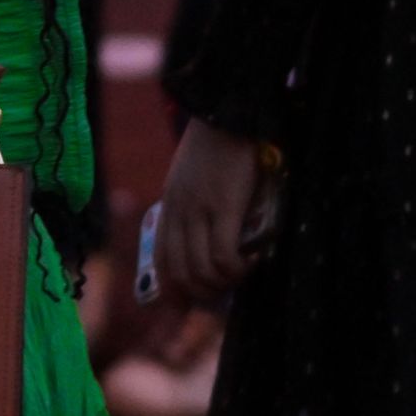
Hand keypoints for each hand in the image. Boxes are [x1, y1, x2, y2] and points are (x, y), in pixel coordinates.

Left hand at [153, 118, 268, 305]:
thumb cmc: (215, 142)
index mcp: (169, 206)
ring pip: (202, 269)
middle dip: (203, 291)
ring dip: (224, 283)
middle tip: (227, 287)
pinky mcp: (225, 207)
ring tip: (243, 274)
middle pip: (180, 272)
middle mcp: (179, 213)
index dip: (174, 289)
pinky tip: (253, 262)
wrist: (228, 113)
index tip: (190, 302)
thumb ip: (191, 203)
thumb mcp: (189, 176)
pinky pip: (224, 254)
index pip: (162, 260)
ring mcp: (200, 211)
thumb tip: (206, 231)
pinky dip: (238, 268)